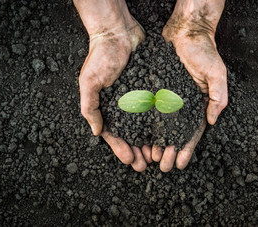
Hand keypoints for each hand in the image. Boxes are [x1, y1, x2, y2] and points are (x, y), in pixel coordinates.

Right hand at [74, 0, 147, 170]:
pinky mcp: (151, 90)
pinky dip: (161, 124)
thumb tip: (96, 132)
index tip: (131, 161)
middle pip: (132, 135)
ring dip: (151, 142)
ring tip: (158, 155)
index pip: (114, 135)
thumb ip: (90, 107)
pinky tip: (168, 134)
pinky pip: (157, 110)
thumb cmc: (100, 57)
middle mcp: (123, 106)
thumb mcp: (89, 83)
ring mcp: (138, 99)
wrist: (118, 33)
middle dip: (138, 151)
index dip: (121, 149)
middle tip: (146, 165)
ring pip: (146, 127)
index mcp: (107, 108)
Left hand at [155, 0, 226, 170]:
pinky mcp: (156, 90)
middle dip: (169, 151)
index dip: (187, 149)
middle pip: (174, 134)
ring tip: (150, 157)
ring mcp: (168, 99)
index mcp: (197, 105)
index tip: (180, 164)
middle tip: (162, 166)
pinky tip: (140, 136)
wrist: (185, 33)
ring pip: (160, 126)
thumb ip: (217, 97)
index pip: (192, 133)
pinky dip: (145, 125)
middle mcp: (182, 105)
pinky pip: (149, 110)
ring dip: (156, 143)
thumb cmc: (204, 51)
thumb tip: (211, 120)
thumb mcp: (217, 74)